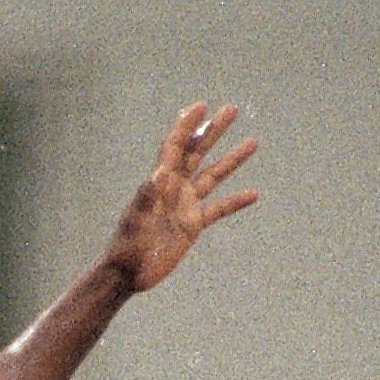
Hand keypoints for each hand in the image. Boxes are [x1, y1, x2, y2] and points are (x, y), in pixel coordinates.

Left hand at [103, 104, 257, 294]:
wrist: (128, 273)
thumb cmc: (126, 247)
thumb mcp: (135, 221)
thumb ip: (147, 197)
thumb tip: (159, 173)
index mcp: (159, 182)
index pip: (175, 146)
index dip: (186, 126)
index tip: (201, 106)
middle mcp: (174, 188)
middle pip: (197, 152)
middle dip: (213, 131)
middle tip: (232, 109)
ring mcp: (185, 205)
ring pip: (213, 175)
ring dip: (231, 159)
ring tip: (252, 142)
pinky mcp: (192, 224)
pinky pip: (218, 209)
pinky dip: (235, 201)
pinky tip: (253, 194)